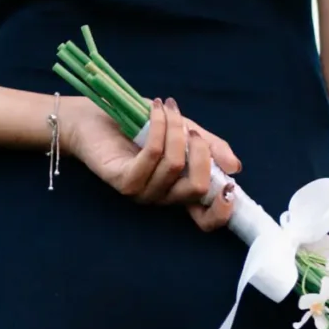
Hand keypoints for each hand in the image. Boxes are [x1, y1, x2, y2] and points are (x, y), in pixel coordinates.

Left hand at [62, 94, 240, 230]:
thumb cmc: (139, 124)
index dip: (222, 211)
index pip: (205, 220)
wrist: (93, 115)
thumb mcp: (184, 131)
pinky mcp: (122, 180)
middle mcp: (161, 197)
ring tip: (167, 108)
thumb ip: (209, 147)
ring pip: (174, 166)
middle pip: (196, 189)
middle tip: (191, 129)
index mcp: (178, 190)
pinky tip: (156, 110)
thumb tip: (235, 168)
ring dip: (176, 129)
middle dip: (200, 151)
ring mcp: (141, 192)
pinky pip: (152, 155)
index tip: (231, 186)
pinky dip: (159, 128)